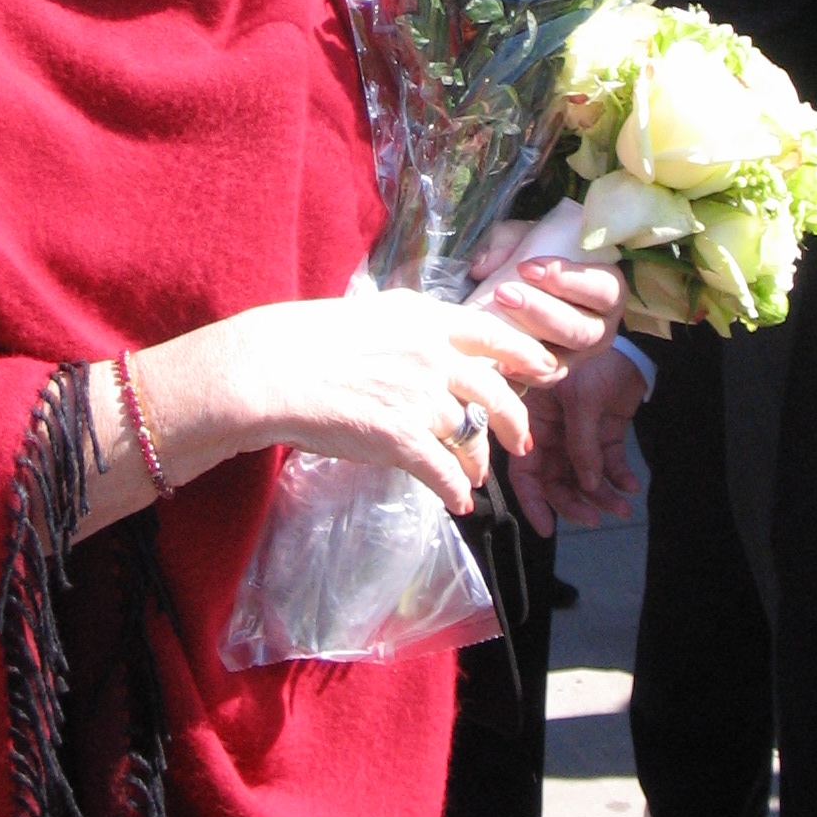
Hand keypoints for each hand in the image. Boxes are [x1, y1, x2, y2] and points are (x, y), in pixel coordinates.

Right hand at [135, 289, 567, 518]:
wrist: (270, 370)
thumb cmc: (308, 340)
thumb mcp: (370, 313)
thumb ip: (413, 327)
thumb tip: (439, 338)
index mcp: (426, 319)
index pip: (494, 333)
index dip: (526, 353)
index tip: (545, 368)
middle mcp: (432, 355)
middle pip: (496, 389)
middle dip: (516, 419)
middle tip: (523, 439)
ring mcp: (419, 397)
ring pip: (470, 435)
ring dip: (477, 461)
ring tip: (475, 476)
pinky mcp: (401, 439)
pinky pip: (444, 472)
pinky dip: (455, 491)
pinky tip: (458, 503)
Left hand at [470, 218, 624, 369]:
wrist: (532, 287)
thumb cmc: (539, 254)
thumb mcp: (528, 236)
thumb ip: (508, 241)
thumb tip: (483, 266)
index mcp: (608, 290)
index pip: (602, 288)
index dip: (566, 279)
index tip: (525, 267)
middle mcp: (601, 327)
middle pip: (580, 329)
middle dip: (540, 311)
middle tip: (504, 293)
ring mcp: (579, 355)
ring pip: (562, 357)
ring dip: (528, 341)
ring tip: (496, 325)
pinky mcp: (557, 372)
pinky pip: (544, 380)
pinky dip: (523, 374)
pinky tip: (500, 363)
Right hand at [506, 340, 645, 536]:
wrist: (630, 340)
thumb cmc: (593, 360)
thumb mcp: (581, 399)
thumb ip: (581, 443)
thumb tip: (587, 485)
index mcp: (534, 422)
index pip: (525, 470)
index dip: (533, 501)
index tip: (548, 528)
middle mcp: (552, 433)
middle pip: (556, 480)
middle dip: (574, 503)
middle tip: (596, 518)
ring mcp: (578, 435)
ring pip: (584, 477)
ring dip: (601, 495)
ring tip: (624, 507)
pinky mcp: (605, 433)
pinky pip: (609, 464)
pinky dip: (619, 477)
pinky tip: (631, 486)